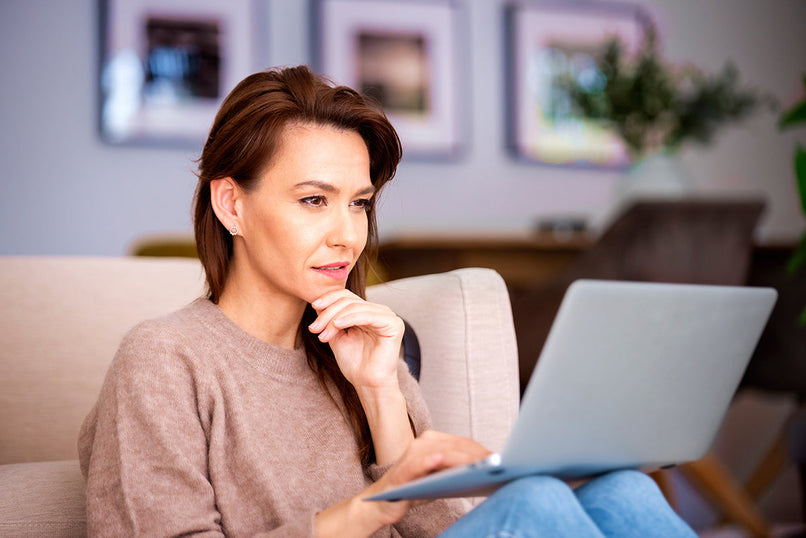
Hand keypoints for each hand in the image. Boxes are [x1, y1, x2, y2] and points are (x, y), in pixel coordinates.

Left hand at [309, 290, 404, 389]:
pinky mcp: (394, 324)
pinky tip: (336, 325)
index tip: (313, 308)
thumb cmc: (355, 364)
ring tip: (322, 334)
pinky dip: (349, 318)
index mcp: (369, 312)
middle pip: (349, 300)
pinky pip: (367, 315)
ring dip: (334, 318)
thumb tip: (317, 301)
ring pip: (355, 307)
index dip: (329, 299)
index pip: (347, 296)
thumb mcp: (337, 336)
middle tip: (314, 328)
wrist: (368, 384)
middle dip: (328, 312)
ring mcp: (388, 316)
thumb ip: (330, 319)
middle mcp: (380, 311)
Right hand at [363, 431, 492, 525]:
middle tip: (495, 463)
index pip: (461, 443)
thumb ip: (455, 472)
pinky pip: (418, 463)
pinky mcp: (401, 469)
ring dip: (462, 458)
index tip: (499, 458)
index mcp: (431, 442)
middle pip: (455, 445)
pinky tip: (444, 461)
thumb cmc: (412, 491)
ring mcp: (411, 454)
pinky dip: (431, 461)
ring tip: (479, 463)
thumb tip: (483, 471)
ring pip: (441, 452)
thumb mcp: (438, 480)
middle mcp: (421, 443)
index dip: (480, 449)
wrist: (380, 504)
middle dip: (476, 454)